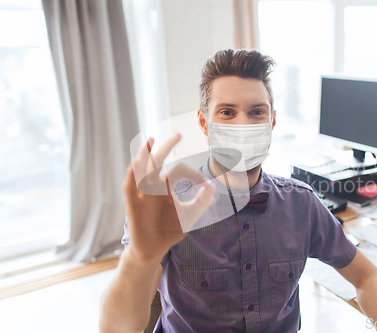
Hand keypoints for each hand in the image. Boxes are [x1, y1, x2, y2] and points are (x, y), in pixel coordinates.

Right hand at [123, 134, 214, 263]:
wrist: (154, 250)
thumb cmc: (170, 230)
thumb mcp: (190, 215)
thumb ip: (201, 202)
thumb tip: (212, 186)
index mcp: (166, 187)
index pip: (179, 170)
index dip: (194, 174)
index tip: (206, 184)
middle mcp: (153, 187)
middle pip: (157, 162)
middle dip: (167, 147)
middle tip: (178, 134)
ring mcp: (142, 195)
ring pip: (141, 170)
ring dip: (145, 155)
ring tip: (149, 140)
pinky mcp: (133, 205)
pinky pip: (129, 187)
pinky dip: (132, 175)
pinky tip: (135, 163)